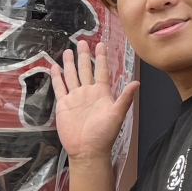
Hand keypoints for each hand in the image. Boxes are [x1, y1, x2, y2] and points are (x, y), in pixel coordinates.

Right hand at [51, 40, 138, 162]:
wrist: (87, 150)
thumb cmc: (104, 134)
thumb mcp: (117, 114)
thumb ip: (124, 98)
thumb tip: (136, 82)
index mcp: (101, 92)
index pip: (101, 70)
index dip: (101, 58)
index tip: (101, 44)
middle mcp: (87, 92)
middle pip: (85, 69)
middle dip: (84, 56)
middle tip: (82, 41)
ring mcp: (75, 98)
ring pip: (71, 76)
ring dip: (70, 63)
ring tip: (68, 50)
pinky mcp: (64, 105)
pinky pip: (60, 88)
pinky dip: (57, 78)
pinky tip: (55, 67)